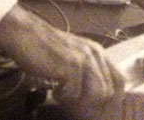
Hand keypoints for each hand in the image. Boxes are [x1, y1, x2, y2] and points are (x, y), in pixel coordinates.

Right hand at [0, 3, 124, 119]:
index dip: (114, 100)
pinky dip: (63, 97)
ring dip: (80, 102)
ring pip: (97, 95)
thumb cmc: (44, 46)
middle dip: (94, 105)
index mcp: (97, 51)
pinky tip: (54, 89)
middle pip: (109, 92)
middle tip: (75, 106)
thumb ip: (87, 70)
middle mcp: (93, 54)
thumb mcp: (72, 55)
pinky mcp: (70, 66)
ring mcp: (83, 59)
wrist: (24, 33)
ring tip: (64, 96)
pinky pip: (74, 94)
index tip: (101, 111)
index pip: (119, 81)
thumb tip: (97, 97)